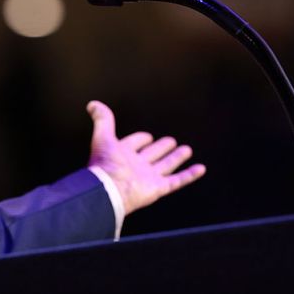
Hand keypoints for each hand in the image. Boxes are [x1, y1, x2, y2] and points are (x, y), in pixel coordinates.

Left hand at [86, 99, 204, 215]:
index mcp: (123, 154)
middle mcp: (136, 166)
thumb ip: (102, 120)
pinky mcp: (158, 188)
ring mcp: (148, 178)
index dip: (140, 139)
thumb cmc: (105, 164)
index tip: (147, 136)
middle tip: (170, 141)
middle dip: (161, 147)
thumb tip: (93, 104)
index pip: (134, 144)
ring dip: (176, 158)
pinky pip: (177, 181)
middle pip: (152, 154)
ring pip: (166, 165)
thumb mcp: (103, 137)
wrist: (109, 189)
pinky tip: (200, 168)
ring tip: (186, 149)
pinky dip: (189, 175)